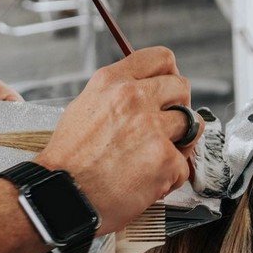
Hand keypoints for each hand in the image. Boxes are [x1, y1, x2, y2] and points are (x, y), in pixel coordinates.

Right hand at [34, 47, 203, 234]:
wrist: (61, 194)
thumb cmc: (67, 160)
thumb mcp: (83, 108)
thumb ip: (116, 96)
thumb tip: (144, 95)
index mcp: (111, 81)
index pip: (161, 58)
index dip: (170, 75)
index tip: (168, 91)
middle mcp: (133, 98)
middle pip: (181, 87)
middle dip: (178, 108)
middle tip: (165, 128)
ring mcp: (152, 127)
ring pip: (191, 124)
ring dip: (180, 141)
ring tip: (157, 156)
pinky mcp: (164, 159)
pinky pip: (183, 165)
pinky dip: (170, 177)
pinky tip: (147, 181)